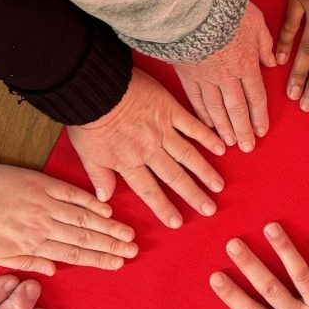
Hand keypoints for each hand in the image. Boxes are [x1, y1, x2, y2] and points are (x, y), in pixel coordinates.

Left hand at [0, 163, 136, 274]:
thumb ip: (26, 264)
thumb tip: (53, 271)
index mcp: (33, 245)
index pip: (74, 255)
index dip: (99, 260)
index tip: (118, 264)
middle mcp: (44, 226)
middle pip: (86, 238)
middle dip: (112, 246)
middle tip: (134, 250)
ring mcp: (45, 204)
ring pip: (84, 218)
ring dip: (109, 226)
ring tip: (128, 233)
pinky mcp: (41, 184)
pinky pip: (71, 194)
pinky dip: (90, 201)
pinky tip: (107, 208)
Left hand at [67, 68, 225, 228]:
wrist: (95, 86)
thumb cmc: (88, 119)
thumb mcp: (87, 153)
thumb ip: (99, 176)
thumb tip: (105, 199)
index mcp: (129, 162)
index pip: (149, 191)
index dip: (163, 208)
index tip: (177, 222)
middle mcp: (149, 150)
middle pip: (174, 177)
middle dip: (193, 195)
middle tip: (209, 210)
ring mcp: (161, 130)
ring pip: (187, 156)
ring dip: (204, 172)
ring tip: (218, 186)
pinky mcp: (169, 109)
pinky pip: (191, 126)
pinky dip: (206, 137)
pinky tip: (221, 148)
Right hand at [174, 2, 275, 152]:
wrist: (193, 6)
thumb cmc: (227, 10)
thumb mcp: (256, 21)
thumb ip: (265, 44)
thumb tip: (274, 61)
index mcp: (246, 65)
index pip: (256, 97)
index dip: (260, 117)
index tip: (262, 131)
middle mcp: (227, 77)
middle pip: (238, 110)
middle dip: (244, 130)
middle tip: (247, 147)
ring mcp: (206, 79)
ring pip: (217, 110)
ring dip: (225, 128)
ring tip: (230, 143)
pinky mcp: (188, 76)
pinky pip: (197, 101)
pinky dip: (203, 115)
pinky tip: (209, 127)